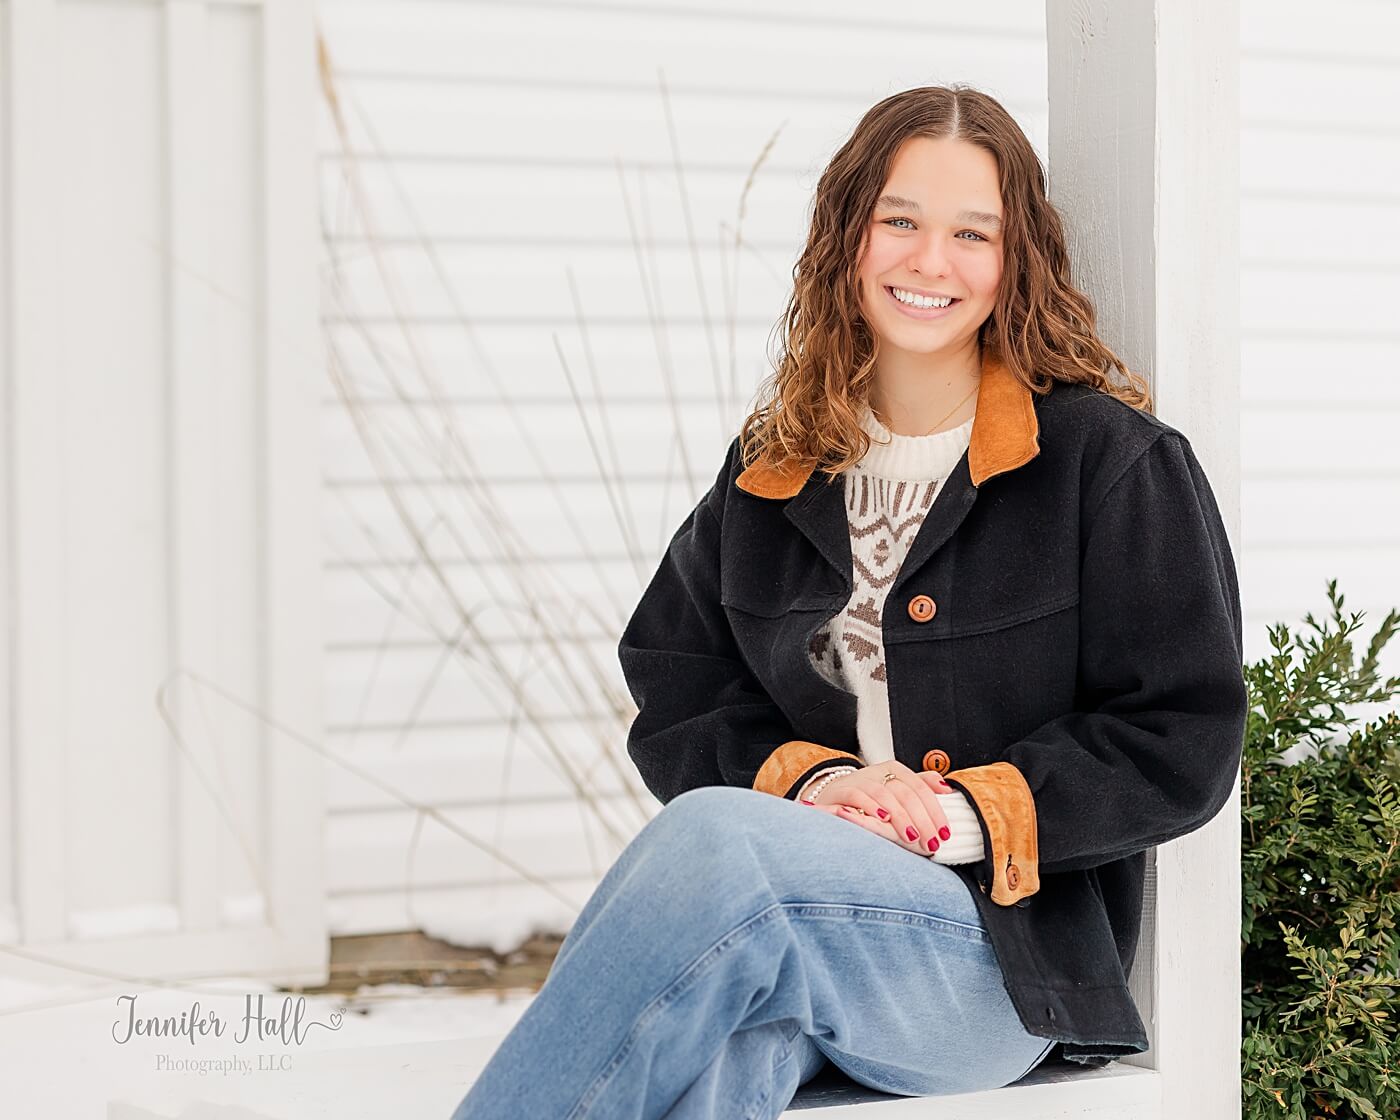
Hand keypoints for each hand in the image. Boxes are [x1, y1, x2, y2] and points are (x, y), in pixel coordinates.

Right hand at [805, 761, 955, 856]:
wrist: (831, 797)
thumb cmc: (869, 799)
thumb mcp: (895, 790)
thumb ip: (920, 787)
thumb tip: (947, 789)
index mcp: (895, 770)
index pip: (921, 788)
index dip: (935, 811)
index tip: (945, 833)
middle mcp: (877, 772)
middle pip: (906, 793)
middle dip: (922, 820)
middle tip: (931, 842)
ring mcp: (859, 780)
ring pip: (884, 794)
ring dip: (901, 817)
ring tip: (912, 837)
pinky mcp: (841, 790)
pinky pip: (857, 795)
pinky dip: (871, 806)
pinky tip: (883, 820)